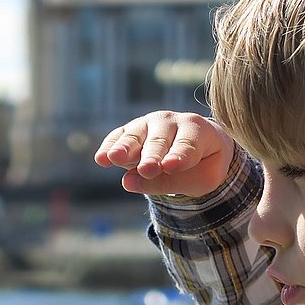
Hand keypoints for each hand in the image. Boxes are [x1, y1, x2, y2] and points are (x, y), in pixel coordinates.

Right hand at [94, 111, 234, 196]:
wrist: (198, 145)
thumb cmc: (202, 164)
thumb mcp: (200, 179)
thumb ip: (170, 183)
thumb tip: (128, 182)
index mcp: (197, 130)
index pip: (189, 145)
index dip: (180, 156)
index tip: (171, 166)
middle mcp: (171, 121)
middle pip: (160, 140)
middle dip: (152, 155)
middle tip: (147, 169)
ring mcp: (149, 123)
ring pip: (136, 136)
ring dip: (125, 147)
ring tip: (114, 159)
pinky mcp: (130, 130)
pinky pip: (118, 136)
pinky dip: (110, 146)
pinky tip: (101, 158)